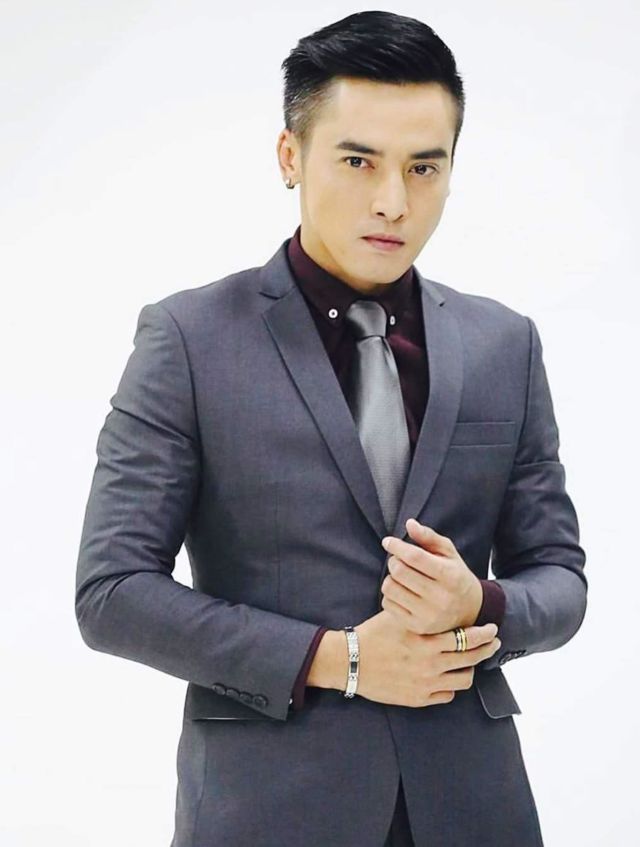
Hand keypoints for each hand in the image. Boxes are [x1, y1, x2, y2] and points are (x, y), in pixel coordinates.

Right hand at [354, 610, 500, 707]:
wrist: (350, 662)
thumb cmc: (373, 634)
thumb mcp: (398, 617)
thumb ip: (421, 611)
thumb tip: (438, 598)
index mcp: (426, 641)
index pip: (465, 638)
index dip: (482, 633)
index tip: (491, 628)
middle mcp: (430, 664)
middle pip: (470, 659)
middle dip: (486, 649)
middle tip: (493, 642)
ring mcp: (425, 684)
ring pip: (463, 680)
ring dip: (470, 669)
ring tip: (470, 661)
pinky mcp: (417, 699)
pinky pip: (446, 695)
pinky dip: (451, 686)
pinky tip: (449, 676)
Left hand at [380, 518, 482, 635]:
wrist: (470, 611)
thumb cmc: (455, 576)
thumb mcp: (449, 553)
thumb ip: (429, 537)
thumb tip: (409, 523)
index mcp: (450, 576)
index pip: (415, 557)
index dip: (397, 546)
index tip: (388, 541)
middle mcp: (440, 598)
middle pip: (399, 571)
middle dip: (394, 560)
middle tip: (398, 560)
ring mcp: (428, 616)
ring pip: (390, 588)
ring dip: (390, 577)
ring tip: (401, 577)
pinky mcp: (417, 627)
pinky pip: (388, 604)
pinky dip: (390, 594)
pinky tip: (402, 592)